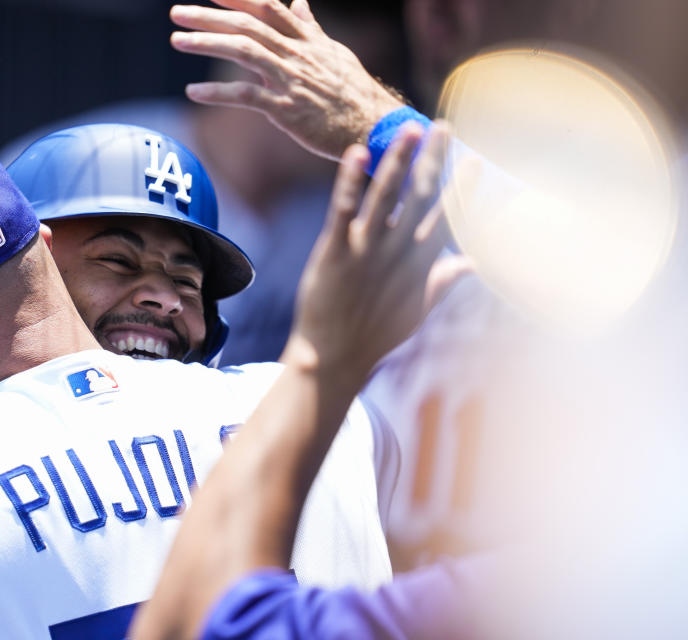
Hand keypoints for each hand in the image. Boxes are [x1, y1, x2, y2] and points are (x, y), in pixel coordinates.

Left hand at [170, 0, 404, 160]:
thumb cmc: (353, 93)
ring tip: (177, 40)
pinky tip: (193, 93)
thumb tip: (299, 2)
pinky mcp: (287, 110)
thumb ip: (310, 28)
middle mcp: (297, 54)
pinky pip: (247, 97)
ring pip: (245, 52)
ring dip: (207, 43)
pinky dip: (218, 94)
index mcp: (307, 40)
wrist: (374, 125)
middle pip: (248, 25)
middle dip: (209, 16)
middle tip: (176, 12)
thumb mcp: (334, 53)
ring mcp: (291, 81)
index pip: (268, 7)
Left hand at [284, 120, 453, 389]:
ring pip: (385, 196)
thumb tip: (474, 262)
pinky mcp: (334, 252)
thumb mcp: (421, 305)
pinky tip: (357, 154)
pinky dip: (350, 183)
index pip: (447, 217)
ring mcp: (366, 250)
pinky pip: (343, 211)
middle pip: (420, 197)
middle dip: (433, 161)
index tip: (476, 158)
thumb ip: (446, 279)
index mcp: (420, 262)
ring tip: (407, 129)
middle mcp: (397, 251)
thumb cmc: (377, 331)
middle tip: (441, 127)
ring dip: (398, 161)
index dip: (462, 188)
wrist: (335, 357)